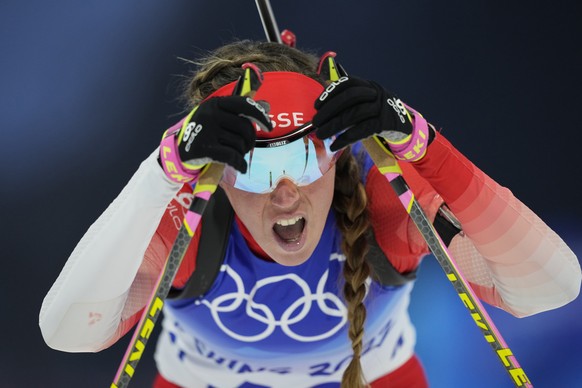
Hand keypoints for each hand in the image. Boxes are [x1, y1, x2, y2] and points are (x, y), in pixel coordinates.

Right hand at [159, 96, 271, 182]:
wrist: (177, 151)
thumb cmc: (203, 133)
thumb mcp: (215, 117)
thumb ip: (235, 113)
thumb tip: (264, 109)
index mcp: (215, 103)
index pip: (244, 104)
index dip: (260, 115)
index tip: (270, 127)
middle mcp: (210, 114)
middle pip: (245, 127)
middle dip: (250, 141)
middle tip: (246, 147)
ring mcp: (206, 130)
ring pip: (239, 144)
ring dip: (241, 153)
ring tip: (235, 156)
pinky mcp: (204, 148)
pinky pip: (232, 157)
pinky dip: (240, 164)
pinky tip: (241, 168)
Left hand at [313, 76, 430, 160]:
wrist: (406, 127)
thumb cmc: (378, 117)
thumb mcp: (366, 104)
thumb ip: (348, 104)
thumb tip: (321, 111)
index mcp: (369, 86)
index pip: (347, 84)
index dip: (330, 93)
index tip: (316, 106)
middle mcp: (376, 93)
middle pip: (350, 97)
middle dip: (329, 109)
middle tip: (315, 123)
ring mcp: (383, 107)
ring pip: (355, 114)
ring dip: (334, 125)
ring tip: (321, 135)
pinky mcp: (386, 123)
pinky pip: (363, 130)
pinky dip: (346, 138)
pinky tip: (335, 145)